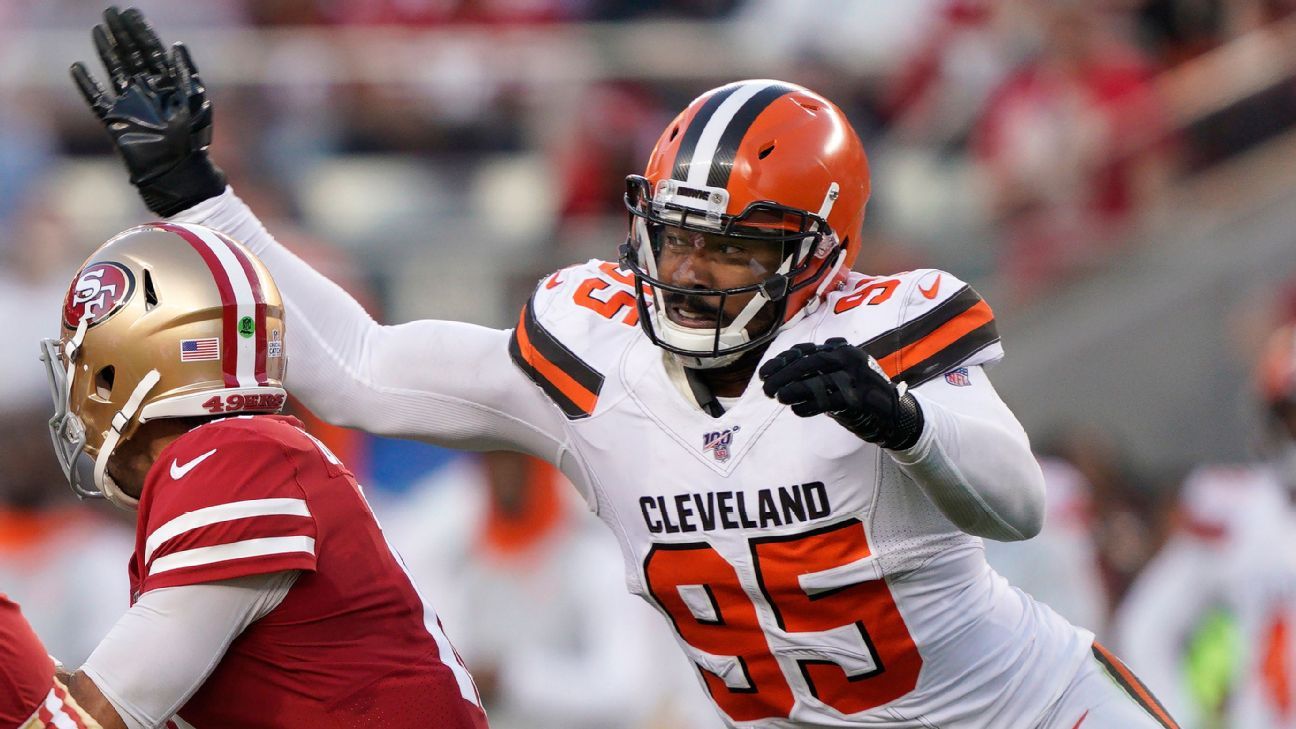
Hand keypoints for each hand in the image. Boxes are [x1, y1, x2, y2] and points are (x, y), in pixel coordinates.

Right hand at [71, 6, 224, 216]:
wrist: (177, 172)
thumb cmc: (193, 140)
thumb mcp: (196, 101)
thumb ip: (185, 72)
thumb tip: (176, 44)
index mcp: (169, 85)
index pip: (152, 52)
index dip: (141, 31)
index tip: (131, 12)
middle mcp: (148, 92)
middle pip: (131, 55)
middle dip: (122, 34)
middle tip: (110, 12)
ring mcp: (130, 105)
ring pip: (115, 71)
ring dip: (106, 50)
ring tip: (98, 30)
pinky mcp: (115, 121)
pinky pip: (96, 99)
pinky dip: (86, 84)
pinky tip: (78, 68)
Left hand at [760, 337, 923, 449]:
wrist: (895, 413)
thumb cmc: (860, 393)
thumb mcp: (839, 374)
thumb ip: (816, 370)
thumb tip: (781, 373)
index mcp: (843, 350)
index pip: (806, 351)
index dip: (782, 361)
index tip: (765, 373)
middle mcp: (849, 359)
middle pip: (809, 364)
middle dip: (783, 375)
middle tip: (766, 388)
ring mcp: (856, 378)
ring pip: (818, 381)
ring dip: (794, 390)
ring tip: (778, 397)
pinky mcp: (860, 399)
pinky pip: (830, 401)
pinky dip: (811, 405)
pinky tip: (797, 410)